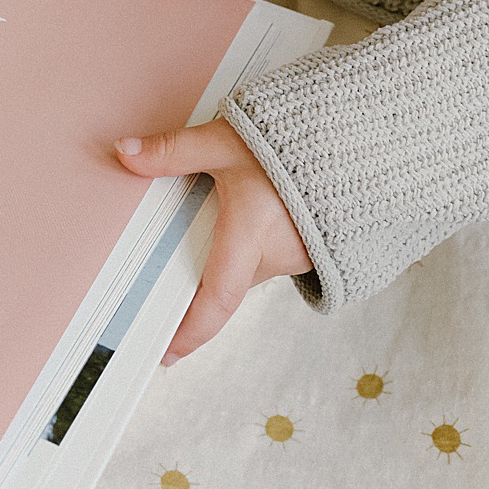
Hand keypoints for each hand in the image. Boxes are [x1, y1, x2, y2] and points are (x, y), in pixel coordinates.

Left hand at [115, 117, 310, 363]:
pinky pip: (275, 252)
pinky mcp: (317, 243)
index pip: (217, 300)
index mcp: (252, 237)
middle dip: (205, 269)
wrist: (361, 136)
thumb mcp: (227, 140)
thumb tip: (127, 154)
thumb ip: (175, 150)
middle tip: (177, 255)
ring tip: (227, 213)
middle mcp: (279, 254)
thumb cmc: (300, 139)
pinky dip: (258, 239)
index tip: (167, 353)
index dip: (191, 332)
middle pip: (229, 278)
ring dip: (235, 248)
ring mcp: (303, 253)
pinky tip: (257, 207)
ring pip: (252, 263)